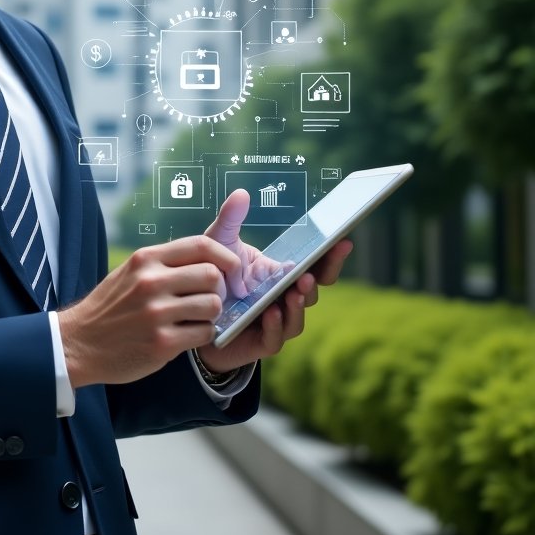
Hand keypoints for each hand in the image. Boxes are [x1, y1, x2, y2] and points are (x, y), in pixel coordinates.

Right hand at [58, 235, 242, 388]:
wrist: (79, 342)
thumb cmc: (110, 306)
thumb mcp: (131, 271)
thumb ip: (164, 262)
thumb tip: (207, 255)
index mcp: (146, 259)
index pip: (201, 244)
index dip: (225, 256)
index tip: (232, 268)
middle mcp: (151, 282)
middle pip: (212, 275)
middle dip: (220, 288)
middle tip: (210, 298)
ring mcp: (156, 313)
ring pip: (213, 305)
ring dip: (213, 314)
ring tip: (197, 317)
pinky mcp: (162, 343)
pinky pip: (205, 333)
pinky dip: (203, 334)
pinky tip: (188, 334)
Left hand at [195, 189, 353, 373]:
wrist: (191, 315)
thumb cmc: (211, 277)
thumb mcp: (218, 243)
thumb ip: (231, 219)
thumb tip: (242, 192)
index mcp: (280, 274)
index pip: (314, 266)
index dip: (331, 255)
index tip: (343, 240)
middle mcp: (283, 298)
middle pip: (313, 290)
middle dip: (320, 278)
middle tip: (314, 268)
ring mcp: (275, 321)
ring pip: (298, 316)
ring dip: (300, 303)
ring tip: (296, 289)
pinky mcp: (260, 341)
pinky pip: (275, 337)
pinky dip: (276, 325)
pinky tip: (270, 311)